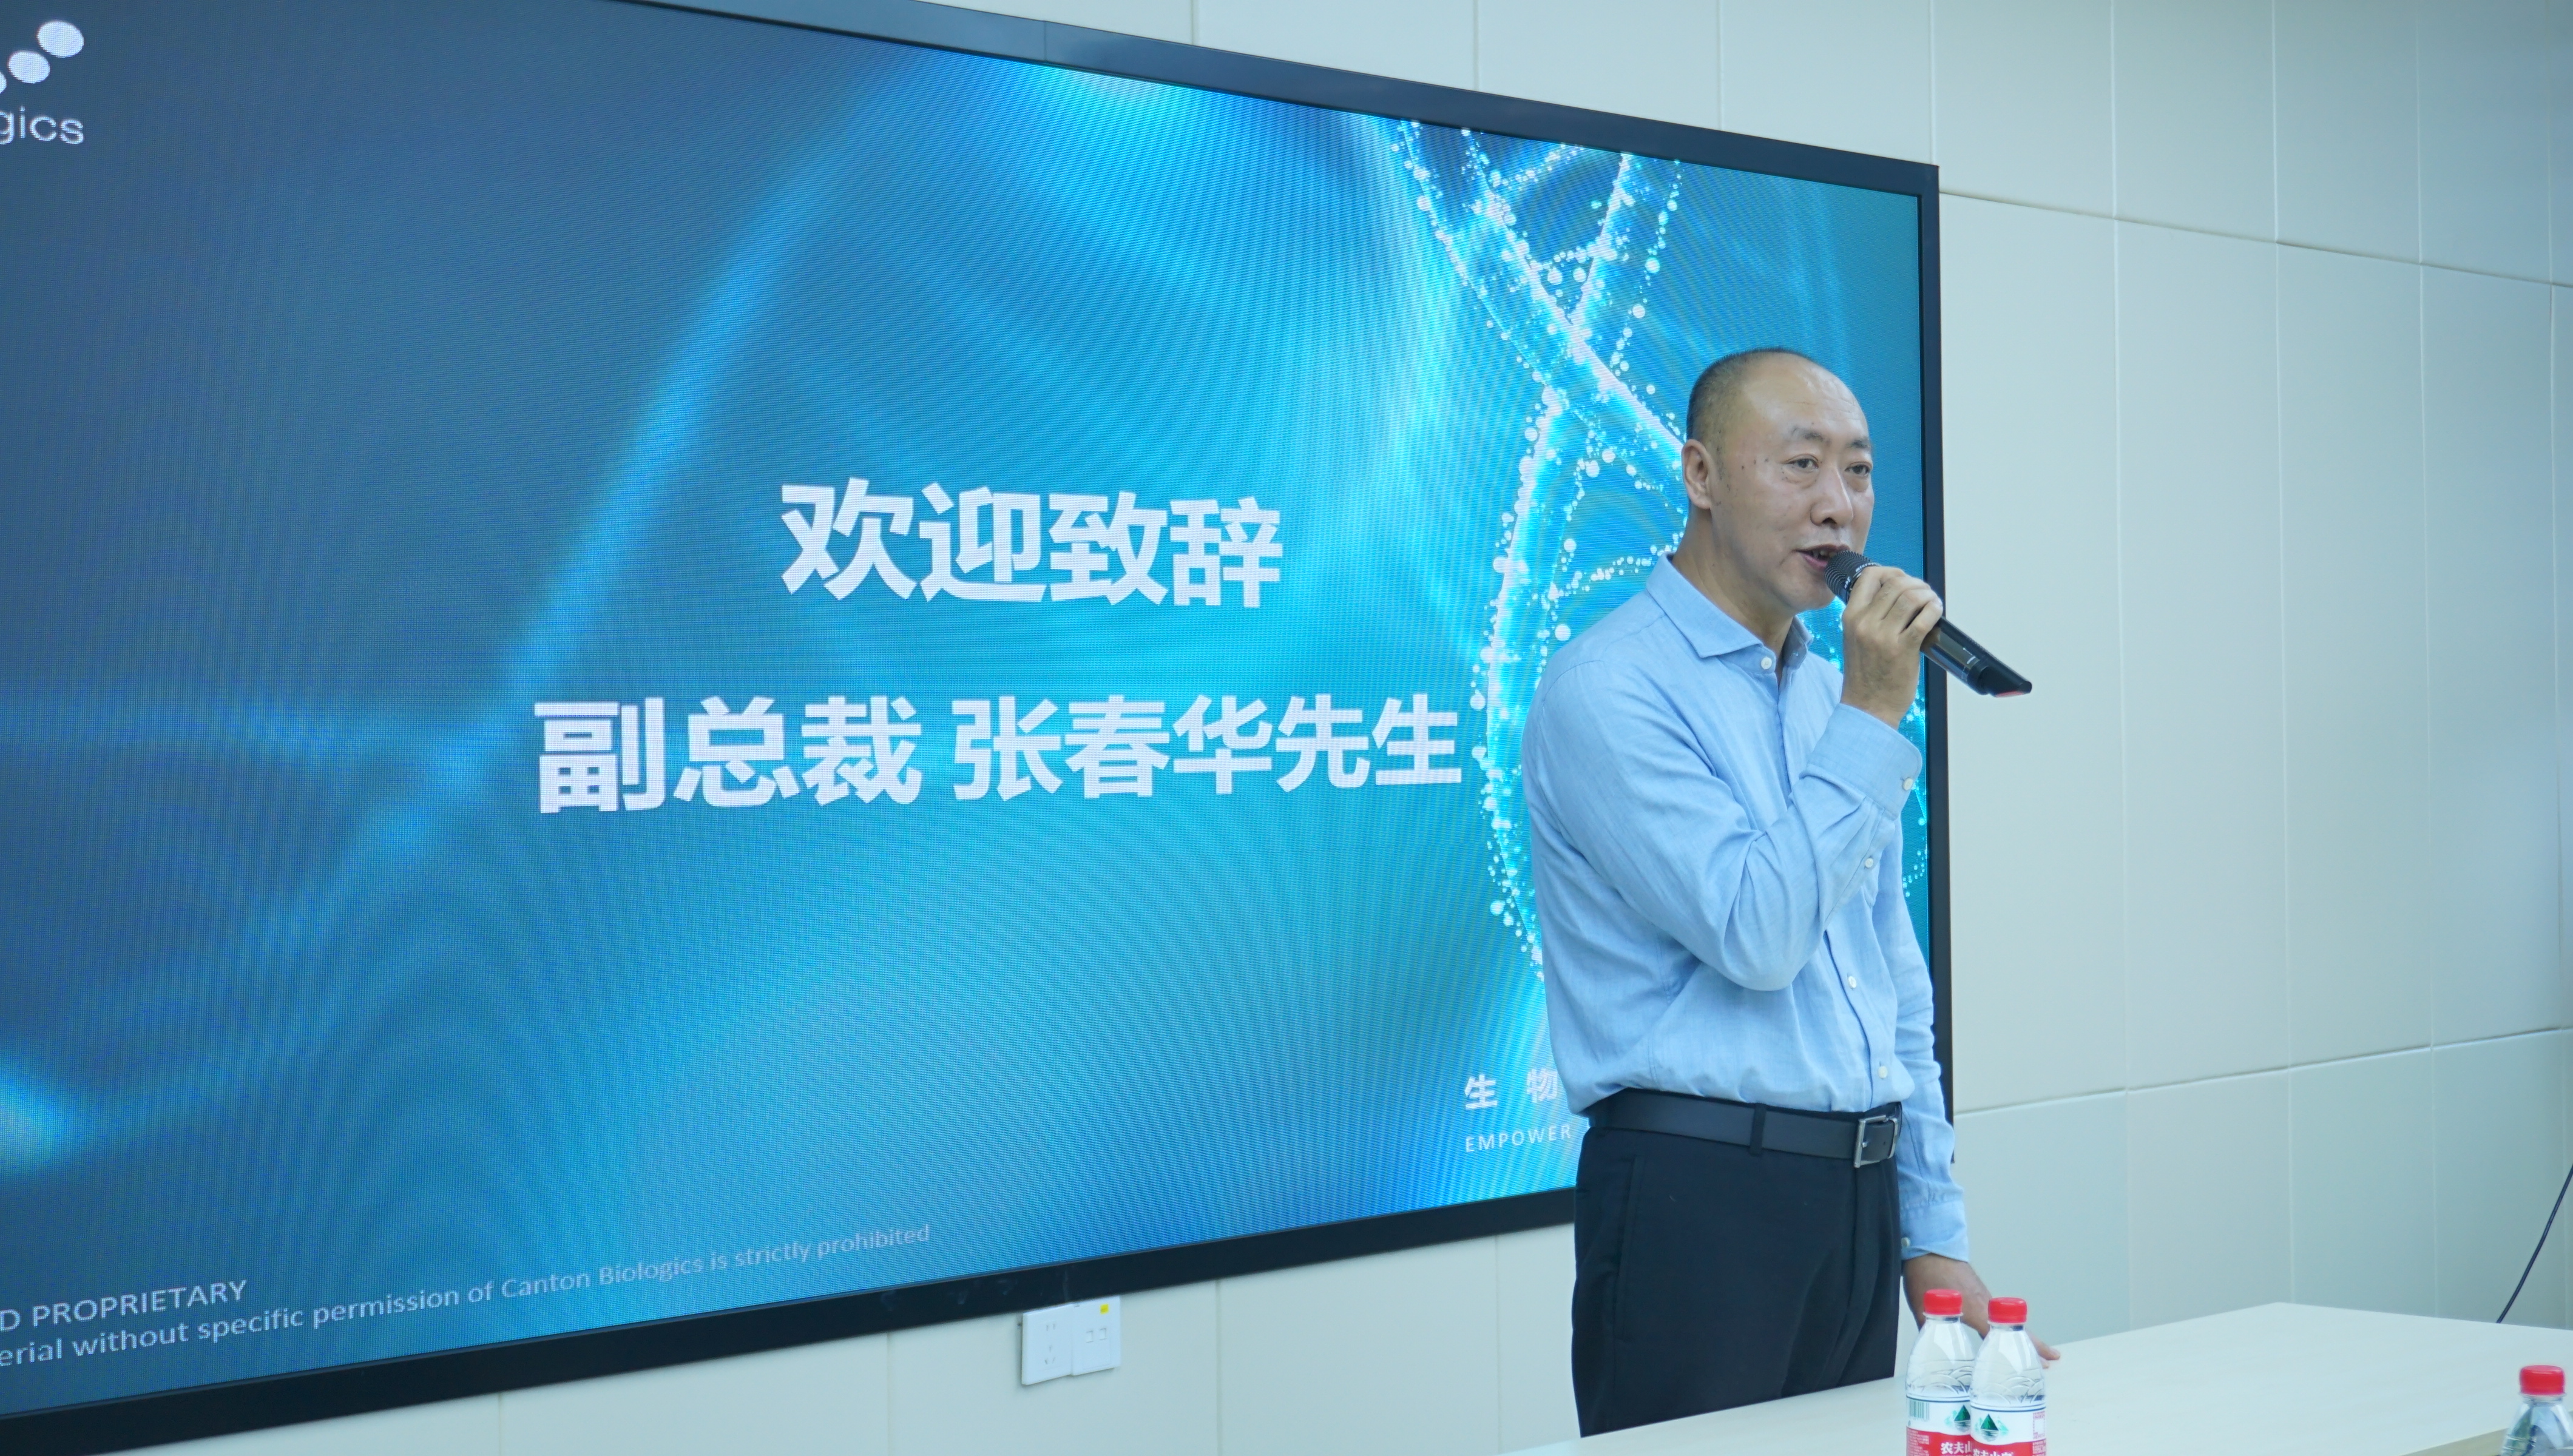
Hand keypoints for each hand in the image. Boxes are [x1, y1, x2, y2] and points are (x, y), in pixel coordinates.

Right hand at [1838, 563, 1941, 726]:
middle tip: (1924, 592)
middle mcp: (1864, 623)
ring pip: (1910, 597)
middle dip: (1915, 582)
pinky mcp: (1903, 649)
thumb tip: (1897, 595)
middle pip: (1895, 583)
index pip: (1869, 577)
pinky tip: (1936, 611)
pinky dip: (1934, 609)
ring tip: (1932, 601)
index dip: (1891, 571)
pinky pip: (1923, 618)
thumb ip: (1869, 617)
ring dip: (1927, 594)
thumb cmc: (1865, 676)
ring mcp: (1883, 636)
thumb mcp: (1855, 639)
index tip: (1903, 578)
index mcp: (1850, 617)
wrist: (1867, 708)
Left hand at [1902, 1253, 2059, 1360]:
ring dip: (2021, 1336)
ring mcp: (1983, 1296)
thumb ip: (1930, 1331)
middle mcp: (1984, 1303)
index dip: (2022, 1350)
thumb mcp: (1922, 1309)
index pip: (2003, 1335)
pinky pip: (1997, 1312)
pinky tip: (2003, 1332)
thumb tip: (1928, 1352)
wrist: (1928, 1246)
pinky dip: (2007, 1324)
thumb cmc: (1927, 1275)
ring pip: (2008, 1320)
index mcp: (1974, 1309)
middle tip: (2051, 1359)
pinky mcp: (1978, 1291)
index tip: (2043, 1361)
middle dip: (2034, 1344)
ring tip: (2032, 1350)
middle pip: (2016, 1328)